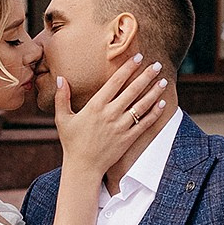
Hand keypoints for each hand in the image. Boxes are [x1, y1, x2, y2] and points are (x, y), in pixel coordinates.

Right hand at [52, 53, 169, 180]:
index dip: (128, 68)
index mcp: (95, 106)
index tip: (138, 57)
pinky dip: (155, 113)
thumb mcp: (62, 118)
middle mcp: (110, 114)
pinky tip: (162, 104)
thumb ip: (61, 97)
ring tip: (163, 82)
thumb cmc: (72, 142)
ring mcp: (121, 127)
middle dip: (146, 76)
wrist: (83, 167)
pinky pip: (144, 123)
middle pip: (133, 91)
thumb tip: (60, 78)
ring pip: (142, 106)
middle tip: (157, 65)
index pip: (115, 82)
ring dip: (154, 93)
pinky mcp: (128, 139)